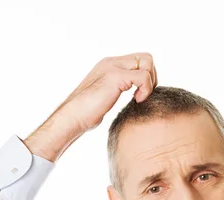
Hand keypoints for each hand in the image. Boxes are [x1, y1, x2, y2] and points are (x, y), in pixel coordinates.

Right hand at [25, 52, 157, 160]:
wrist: (71, 117)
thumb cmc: (86, 114)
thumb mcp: (105, 96)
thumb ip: (117, 89)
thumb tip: (133, 95)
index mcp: (109, 65)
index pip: (138, 60)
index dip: (146, 76)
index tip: (140, 94)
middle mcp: (111, 62)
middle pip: (145, 57)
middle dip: (152, 77)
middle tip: (143, 96)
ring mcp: (112, 67)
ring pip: (147, 61)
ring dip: (150, 82)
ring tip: (139, 98)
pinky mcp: (115, 77)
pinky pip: (143, 76)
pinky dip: (146, 89)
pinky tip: (136, 101)